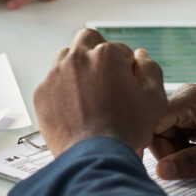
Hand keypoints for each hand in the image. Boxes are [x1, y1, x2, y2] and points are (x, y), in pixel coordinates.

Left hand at [33, 28, 166, 156]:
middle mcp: (76, 58)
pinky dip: (62, 91)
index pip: (120, 50)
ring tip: (89, 92)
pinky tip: (74, 108)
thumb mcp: (154, 100)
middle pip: (87, 40)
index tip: (126, 86)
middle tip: (105, 76)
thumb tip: (141, 54)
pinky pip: (52, 83)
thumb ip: (150, 70)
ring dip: (77, 68)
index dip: (126, 68)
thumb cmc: (126, 129)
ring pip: (65, 58)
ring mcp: (55, 75)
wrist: (94, 156)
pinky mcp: (41, 93)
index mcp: (105, 54)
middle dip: (97, 52)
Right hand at [149, 84, 195, 179]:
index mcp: (189, 99)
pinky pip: (176, 132)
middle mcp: (185, 97)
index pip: (152, 122)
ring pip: (165, 133)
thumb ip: (192, 162)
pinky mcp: (194, 114)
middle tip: (191, 165)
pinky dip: (186, 147)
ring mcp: (189, 105)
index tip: (168, 167)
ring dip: (178, 151)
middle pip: (156, 128)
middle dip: (168, 151)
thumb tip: (161, 172)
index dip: (154, 146)